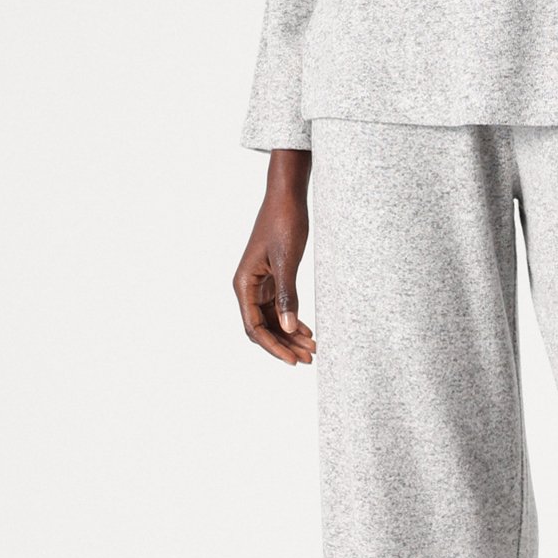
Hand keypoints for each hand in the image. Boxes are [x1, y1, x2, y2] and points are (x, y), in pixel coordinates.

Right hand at [233, 149, 315, 364]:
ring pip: (273, 319)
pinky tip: (307, 330)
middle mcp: (248, 287)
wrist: (287, 196)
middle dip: (284, 345)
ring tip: (312, 348)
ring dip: (290, 335)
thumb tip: (288, 328)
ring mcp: (260, 284)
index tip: (293, 360)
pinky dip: (292, 320)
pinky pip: (280, 307)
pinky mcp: (272, 278)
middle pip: (263, 327)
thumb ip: (287, 295)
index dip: (273, 346)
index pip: (254, 327)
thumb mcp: (287, 260)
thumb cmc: (283, 222)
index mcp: (244, 284)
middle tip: (309, 358)